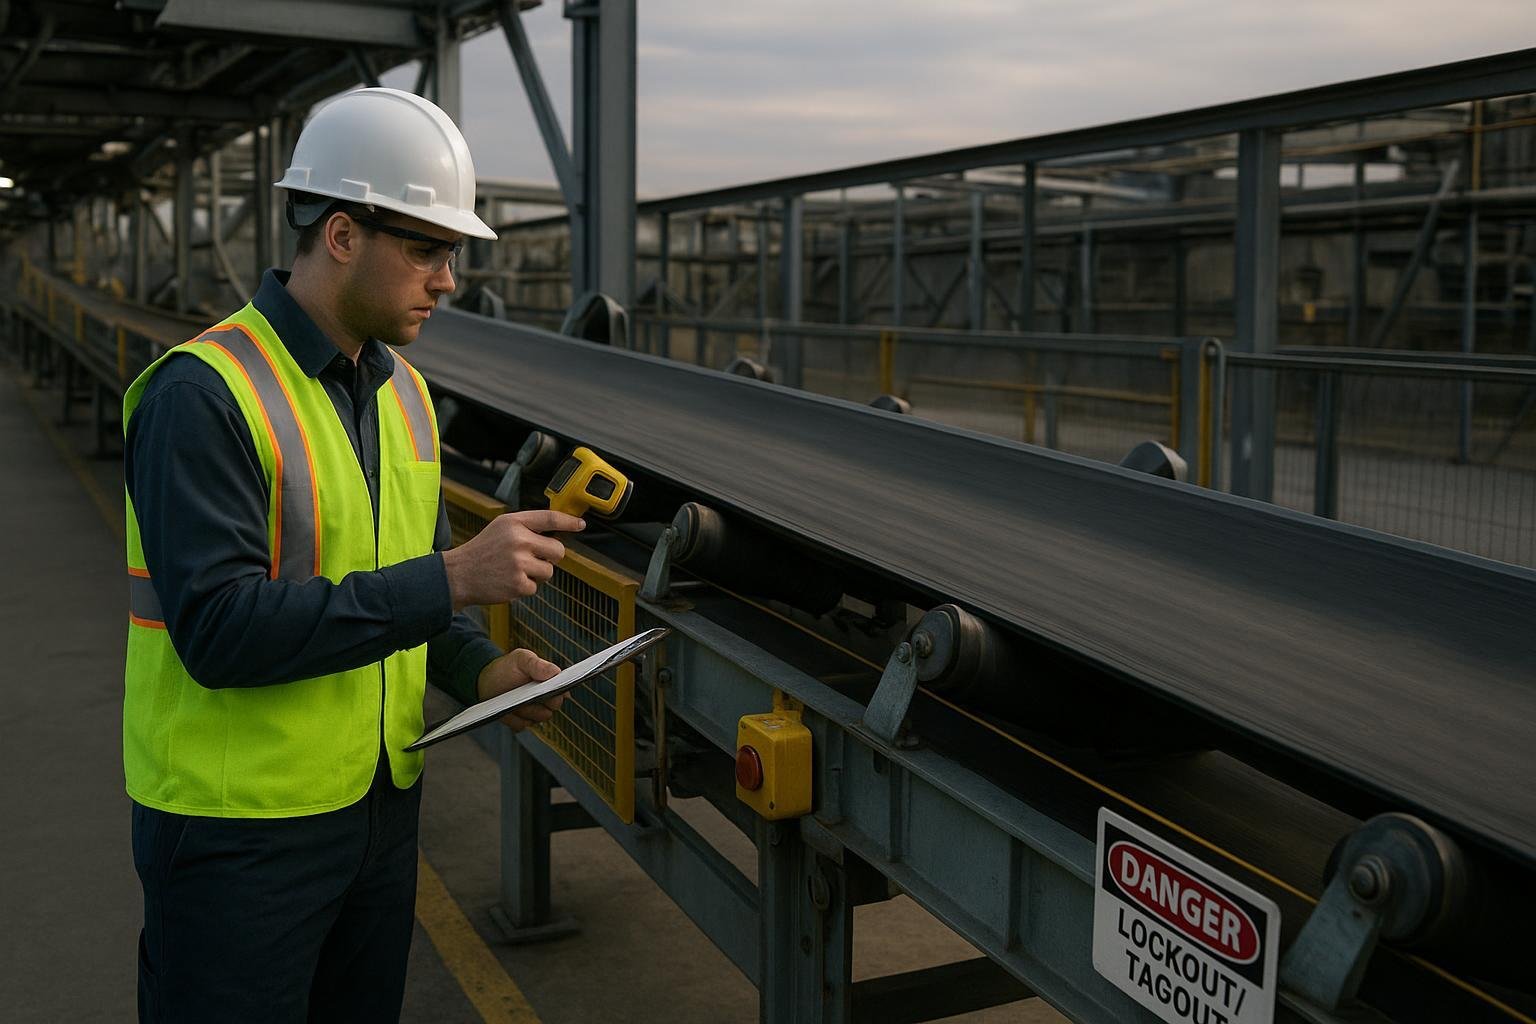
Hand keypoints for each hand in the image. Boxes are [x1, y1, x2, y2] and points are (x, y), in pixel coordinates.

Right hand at [442, 509, 584, 610]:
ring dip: (536, 574)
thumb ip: (527, 527)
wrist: (458, 575)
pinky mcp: (518, 584)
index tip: (580, 525)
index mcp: (514, 523)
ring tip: (515, 570)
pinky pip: (536, 587)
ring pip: (549, 571)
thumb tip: (557, 532)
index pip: (550, 518)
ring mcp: (519, 563)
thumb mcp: (501, 528)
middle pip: (558, 550)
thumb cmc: (483, 551)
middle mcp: (518, 540)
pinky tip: (508, 581)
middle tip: (532, 558)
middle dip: (550, 556)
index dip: (569, 522)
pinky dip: (524, 587)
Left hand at [477, 648, 567, 731]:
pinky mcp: (521, 722)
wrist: (484, 682)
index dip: (560, 691)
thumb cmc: (505, 668)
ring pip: (539, 718)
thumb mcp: (520, 659)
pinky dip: (512, 718)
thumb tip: (556, 672)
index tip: (550, 690)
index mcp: (549, 681)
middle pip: (554, 706)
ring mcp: (534, 712)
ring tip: (513, 699)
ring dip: (526, 710)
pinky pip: (522, 726)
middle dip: (541, 701)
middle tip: (526, 693)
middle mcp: (545, 698)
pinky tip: (505, 709)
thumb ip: (537, 664)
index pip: (564, 689)